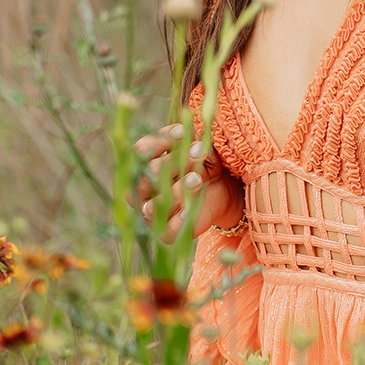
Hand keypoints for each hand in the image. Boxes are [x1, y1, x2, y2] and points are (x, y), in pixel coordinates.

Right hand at [133, 126, 243, 241]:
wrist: (224, 187)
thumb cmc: (204, 163)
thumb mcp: (199, 149)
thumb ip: (190, 143)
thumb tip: (189, 135)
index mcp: (143, 166)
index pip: (141, 151)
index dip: (160, 140)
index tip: (183, 131)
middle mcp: (141, 191)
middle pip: (148, 176)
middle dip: (173, 162)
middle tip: (198, 151)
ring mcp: (152, 214)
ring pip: (155, 205)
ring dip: (177, 189)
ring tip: (197, 177)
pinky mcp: (167, 233)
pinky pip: (168, 230)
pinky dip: (179, 219)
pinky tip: (191, 206)